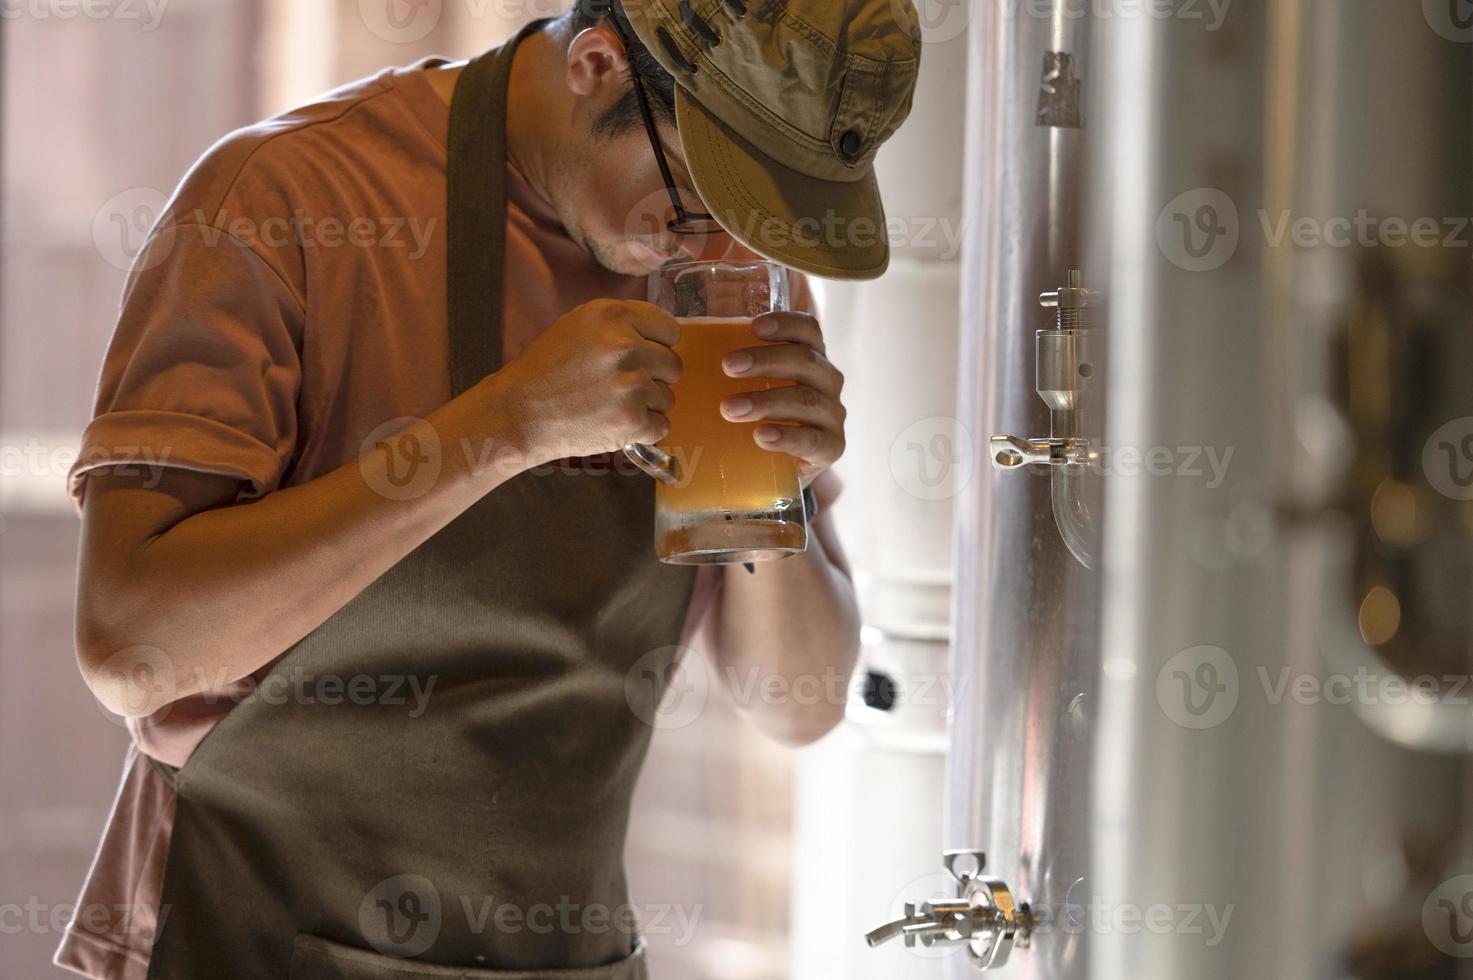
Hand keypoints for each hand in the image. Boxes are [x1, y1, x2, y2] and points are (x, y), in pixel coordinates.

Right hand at [491, 299, 681, 462]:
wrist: (517, 413)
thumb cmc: (544, 369)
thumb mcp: (578, 325)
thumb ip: (620, 325)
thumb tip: (659, 338)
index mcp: (614, 316)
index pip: (671, 330)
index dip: (658, 346)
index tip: (642, 357)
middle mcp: (627, 347)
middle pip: (673, 365)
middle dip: (653, 377)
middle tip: (621, 386)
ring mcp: (631, 386)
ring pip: (667, 398)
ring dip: (646, 406)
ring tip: (610, 405)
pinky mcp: (631, 421)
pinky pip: (661, 426)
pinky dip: (642, 430)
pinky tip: (614, 423)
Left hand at [718, 311, 845, 488]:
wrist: (776, 469)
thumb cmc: (757, 416)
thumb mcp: (747, 386)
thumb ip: (730, 366)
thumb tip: (681, 346)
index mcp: (810, 357)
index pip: (808, 330)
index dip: (786, 324)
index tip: (754, 327)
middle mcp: (827, 382)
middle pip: (805, 361)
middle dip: (765, 361)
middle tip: (728, 366)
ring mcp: (832, 415)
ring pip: (806, 400)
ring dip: (766, 401)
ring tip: (730, 409)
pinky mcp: (831, 448)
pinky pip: (814, 440)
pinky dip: (787, 437)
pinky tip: (762, 436)